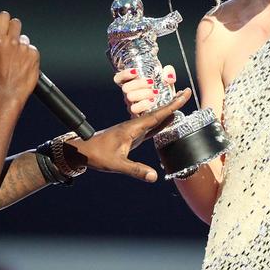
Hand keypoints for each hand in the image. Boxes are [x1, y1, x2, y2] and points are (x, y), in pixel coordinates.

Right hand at [0, 11, 39, 100]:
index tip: (4, 19)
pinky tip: (24, 63)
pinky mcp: (35, 55)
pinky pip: (32, 49)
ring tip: (17, 57)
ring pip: (25, 38)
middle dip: (13, 27)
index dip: (4, 17)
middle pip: (16, 23)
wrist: (9, 93)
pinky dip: (29, 54)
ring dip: (21, 44)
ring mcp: (25, 48)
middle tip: (12, 35)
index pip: (4, 17)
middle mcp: (12, 42)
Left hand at [68, 88, 191, 181]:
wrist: (83, 150)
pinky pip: (149, 127)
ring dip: (168, 111)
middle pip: (157, 113)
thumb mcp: (116, 164)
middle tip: (186, 92)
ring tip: (180, 103)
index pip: (156, 115)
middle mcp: (134, 125)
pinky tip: (167, 121)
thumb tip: (153, 177)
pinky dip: (160, 123)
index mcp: (132, 128)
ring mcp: (133, 130)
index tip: (183, 95)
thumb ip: (135, 170)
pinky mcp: (131, 136)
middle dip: (173, 103)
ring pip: (154, 118)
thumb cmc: (97, 155)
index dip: (172, 106)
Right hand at [113, 65, 176, 116]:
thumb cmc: (163, 92)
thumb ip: (168, 73)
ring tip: (155, 92)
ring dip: (142, 93)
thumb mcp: (166, 80)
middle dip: (138, 83)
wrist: (167, 107)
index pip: (119, 79)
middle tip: (151, 82)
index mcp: (133, 84)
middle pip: (126, 88)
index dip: (124, 74)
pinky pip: (135, 110)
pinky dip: (144, 104)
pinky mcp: (137, 114)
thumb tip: (168, 76)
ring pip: (130, 98)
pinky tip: (153, 101)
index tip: (136, 72)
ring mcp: (132, 104)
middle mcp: (130, 94)